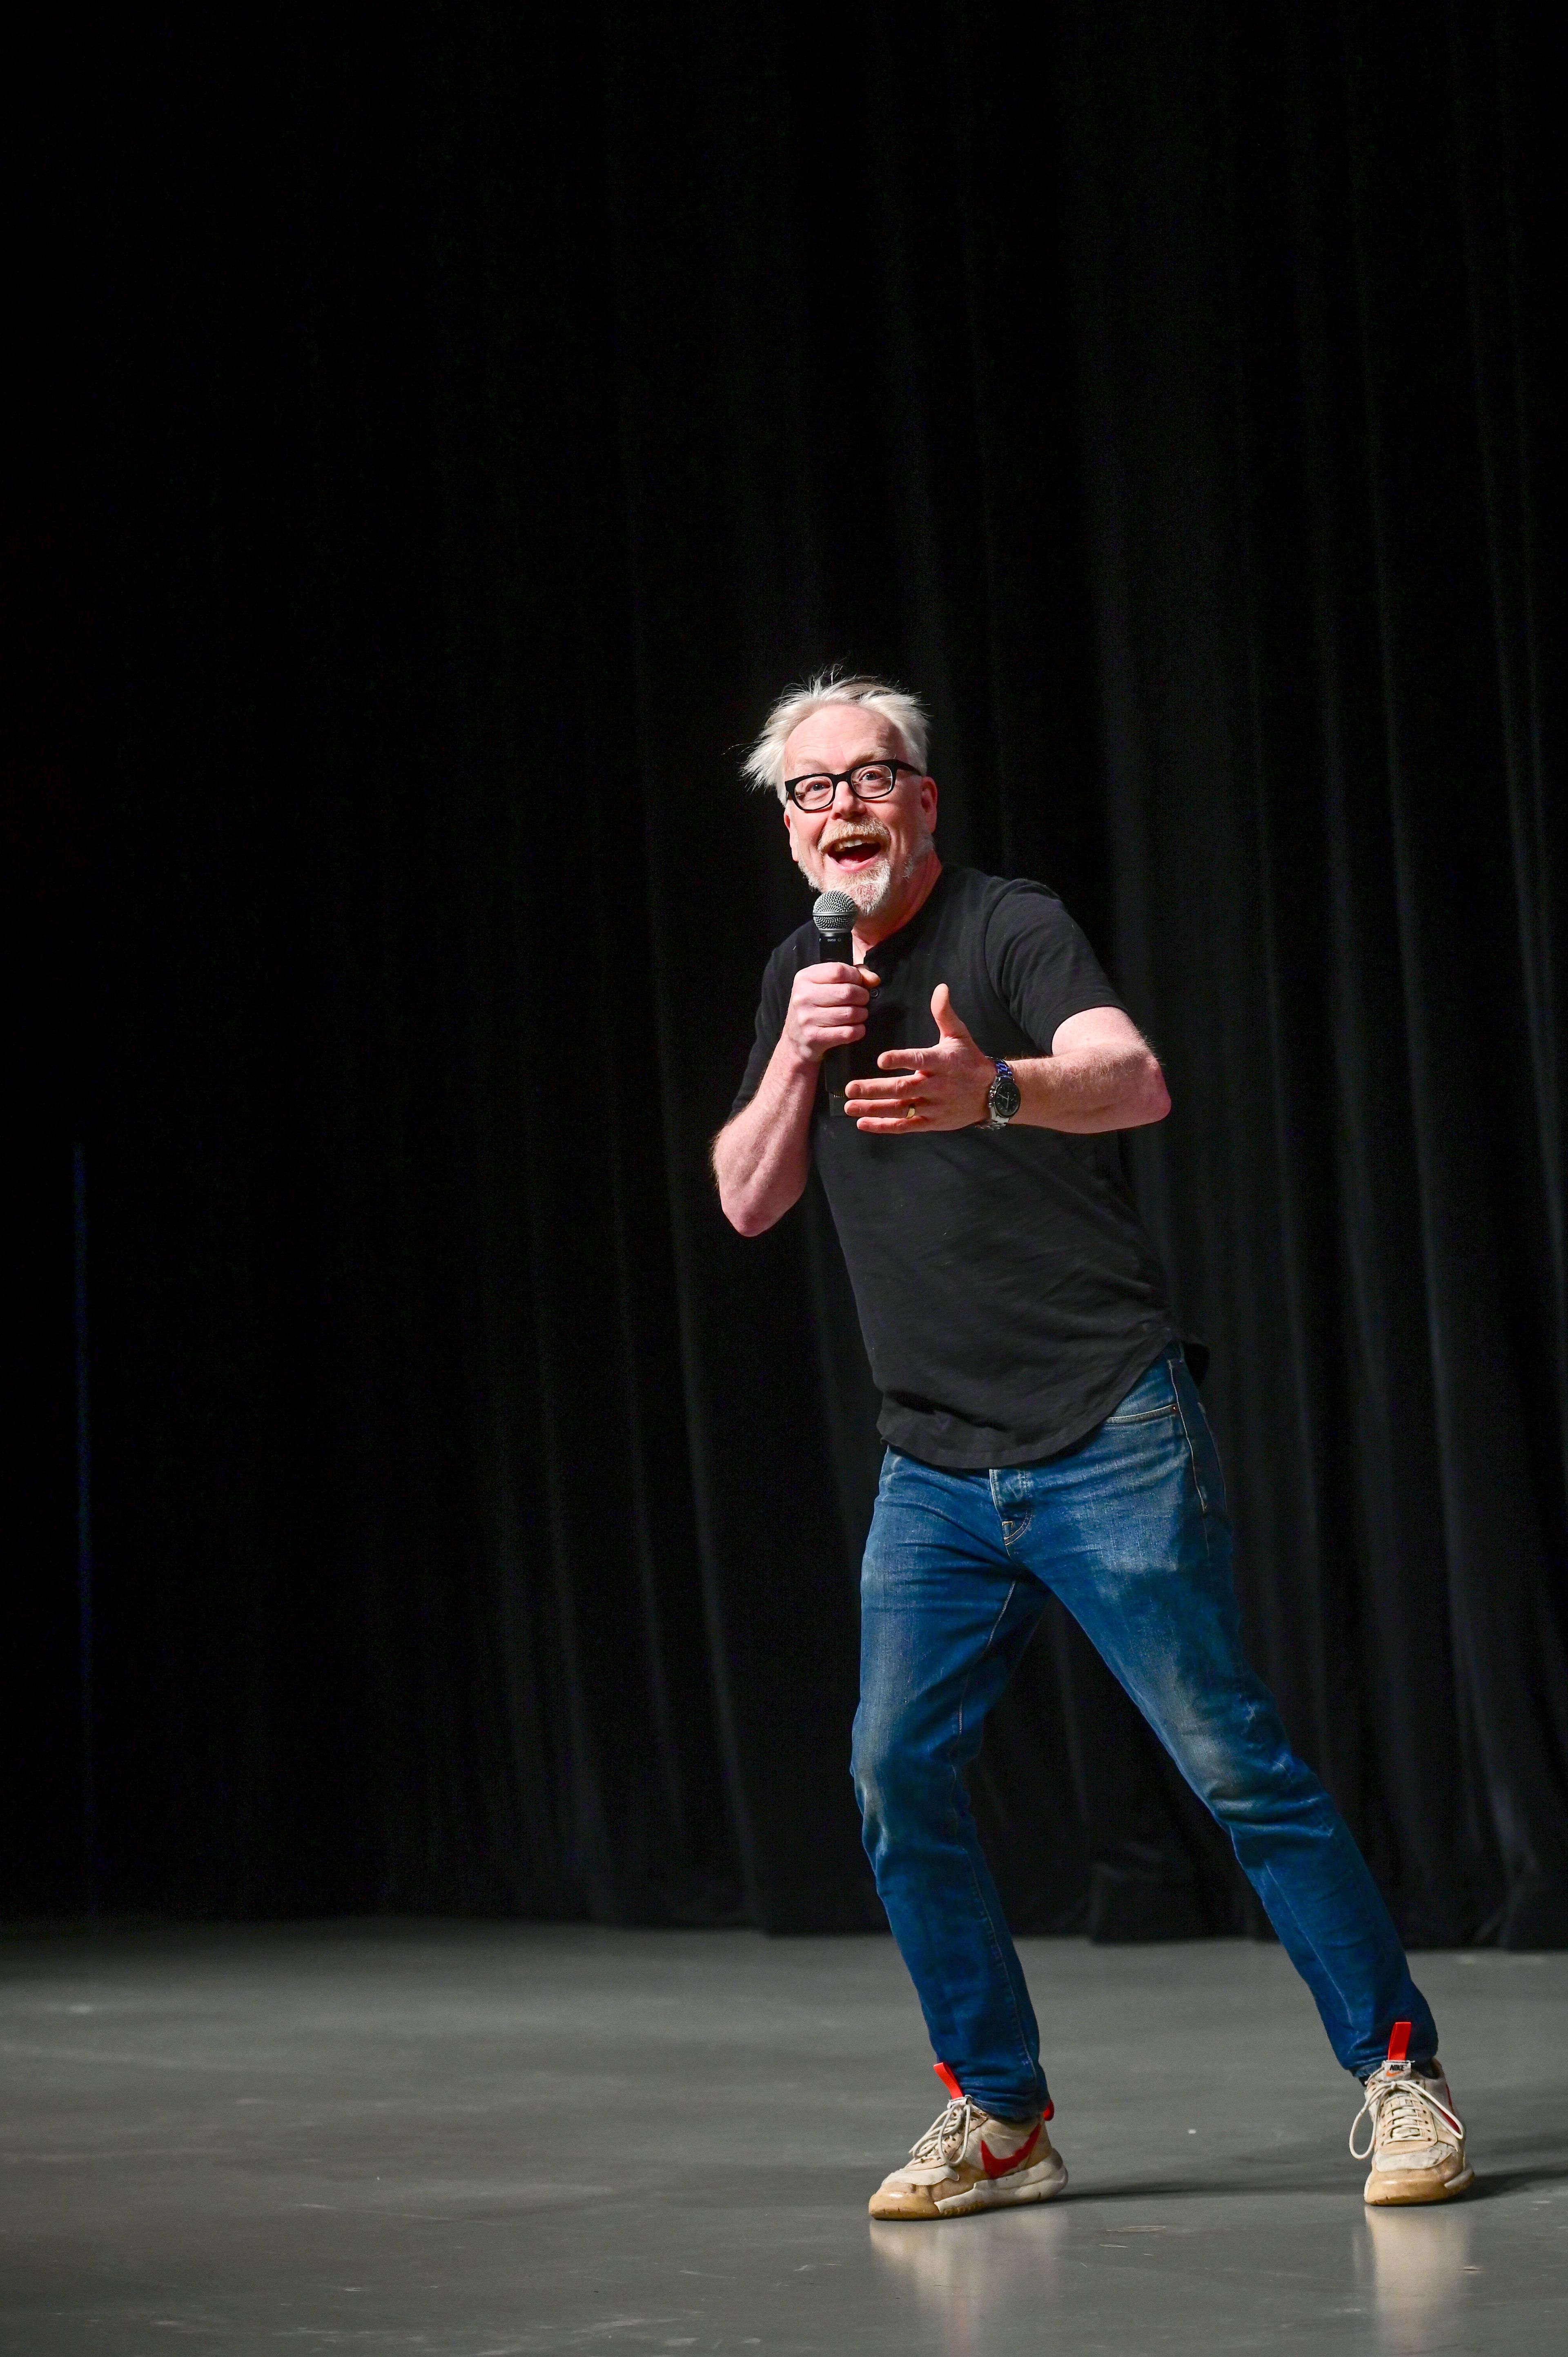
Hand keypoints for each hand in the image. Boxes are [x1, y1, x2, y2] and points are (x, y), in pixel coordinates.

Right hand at [783, 961, 880, 1065]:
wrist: (796, 1040)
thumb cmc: (814, 1008)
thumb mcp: (824, 985)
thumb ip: (851, 975)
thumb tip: (874, 980)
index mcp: (805, 978)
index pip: (839, 971)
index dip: (856, 977)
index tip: (859, 984)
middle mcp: (803, 996)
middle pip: (847, 992)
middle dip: (862, 997)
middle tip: (862, 1001)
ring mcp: (807, 1018)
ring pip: (850, 1013)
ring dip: (861, 1015)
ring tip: (859, 1015)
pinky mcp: (814, 1037)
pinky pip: (848, 1032)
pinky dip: (858, 1030)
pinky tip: (856, 1028)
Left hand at [845, 984, 993, 1133]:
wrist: (993, 1094)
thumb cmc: (970, 1061)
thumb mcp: (959, 1036)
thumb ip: (944, 1013)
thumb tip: (940, 988)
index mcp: (942, 1063)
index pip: (919, 1060)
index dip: (901, 1060)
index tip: (881, 1059)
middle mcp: (937, 1086)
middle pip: (903, 1089)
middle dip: (875, 1089)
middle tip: (850, 1088)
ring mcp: (934, 1107)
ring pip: (901, 1110)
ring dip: (873, 1109)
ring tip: (849, 1106)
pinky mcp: (931, 1122)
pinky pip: (906, 1126)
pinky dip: (884, 1126)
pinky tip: (863, 1122)